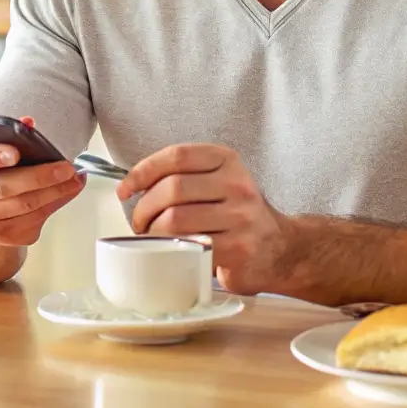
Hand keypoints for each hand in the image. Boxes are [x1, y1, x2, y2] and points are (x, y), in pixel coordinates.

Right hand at [0, 117, 83, 246]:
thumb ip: (8, 131)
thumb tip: (28, 124)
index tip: (16, 152)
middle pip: (0, 187)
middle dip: (38, 177)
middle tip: (65, 168)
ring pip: (21, 206)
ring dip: (54, 192)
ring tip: (75, 179)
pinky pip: (30, 221)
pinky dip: (53, 205)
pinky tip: (67, 191)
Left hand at [118, 143, 297, 295]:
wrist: (280, 248)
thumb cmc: (236, 214)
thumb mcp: (219, 181)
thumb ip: (184, 175)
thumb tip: (133, 185)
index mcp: (227, 160)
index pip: (177, 156)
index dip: (143, 171)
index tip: (125, 189)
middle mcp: (237, 183)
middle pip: (172, 188)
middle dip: (144, 208)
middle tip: (139, 222)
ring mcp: (240, 216)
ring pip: (176, 219)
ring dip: (151, 232)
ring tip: (151, 238)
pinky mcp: (238, 248)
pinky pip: (189, 246)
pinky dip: (169, 250)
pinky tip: (169, 251)